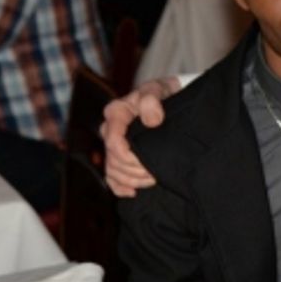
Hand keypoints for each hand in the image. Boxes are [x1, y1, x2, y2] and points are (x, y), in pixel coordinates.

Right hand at [100, 76, 181, 196]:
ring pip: (112, 170)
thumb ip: (152, 100)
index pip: (113, 142)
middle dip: (134, 170)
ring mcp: (114, 143)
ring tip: (153, 179)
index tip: (147, 161)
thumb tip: (152, 120)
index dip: (128, 156)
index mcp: (116, 112)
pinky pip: (111, 177)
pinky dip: (120, 187)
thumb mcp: (159, 89)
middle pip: (113, 159)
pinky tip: (133, 192)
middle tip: (156, 173)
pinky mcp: (119, 154)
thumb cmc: (163, 92)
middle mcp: (110, 128)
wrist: (170, 97)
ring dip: (132, 179)